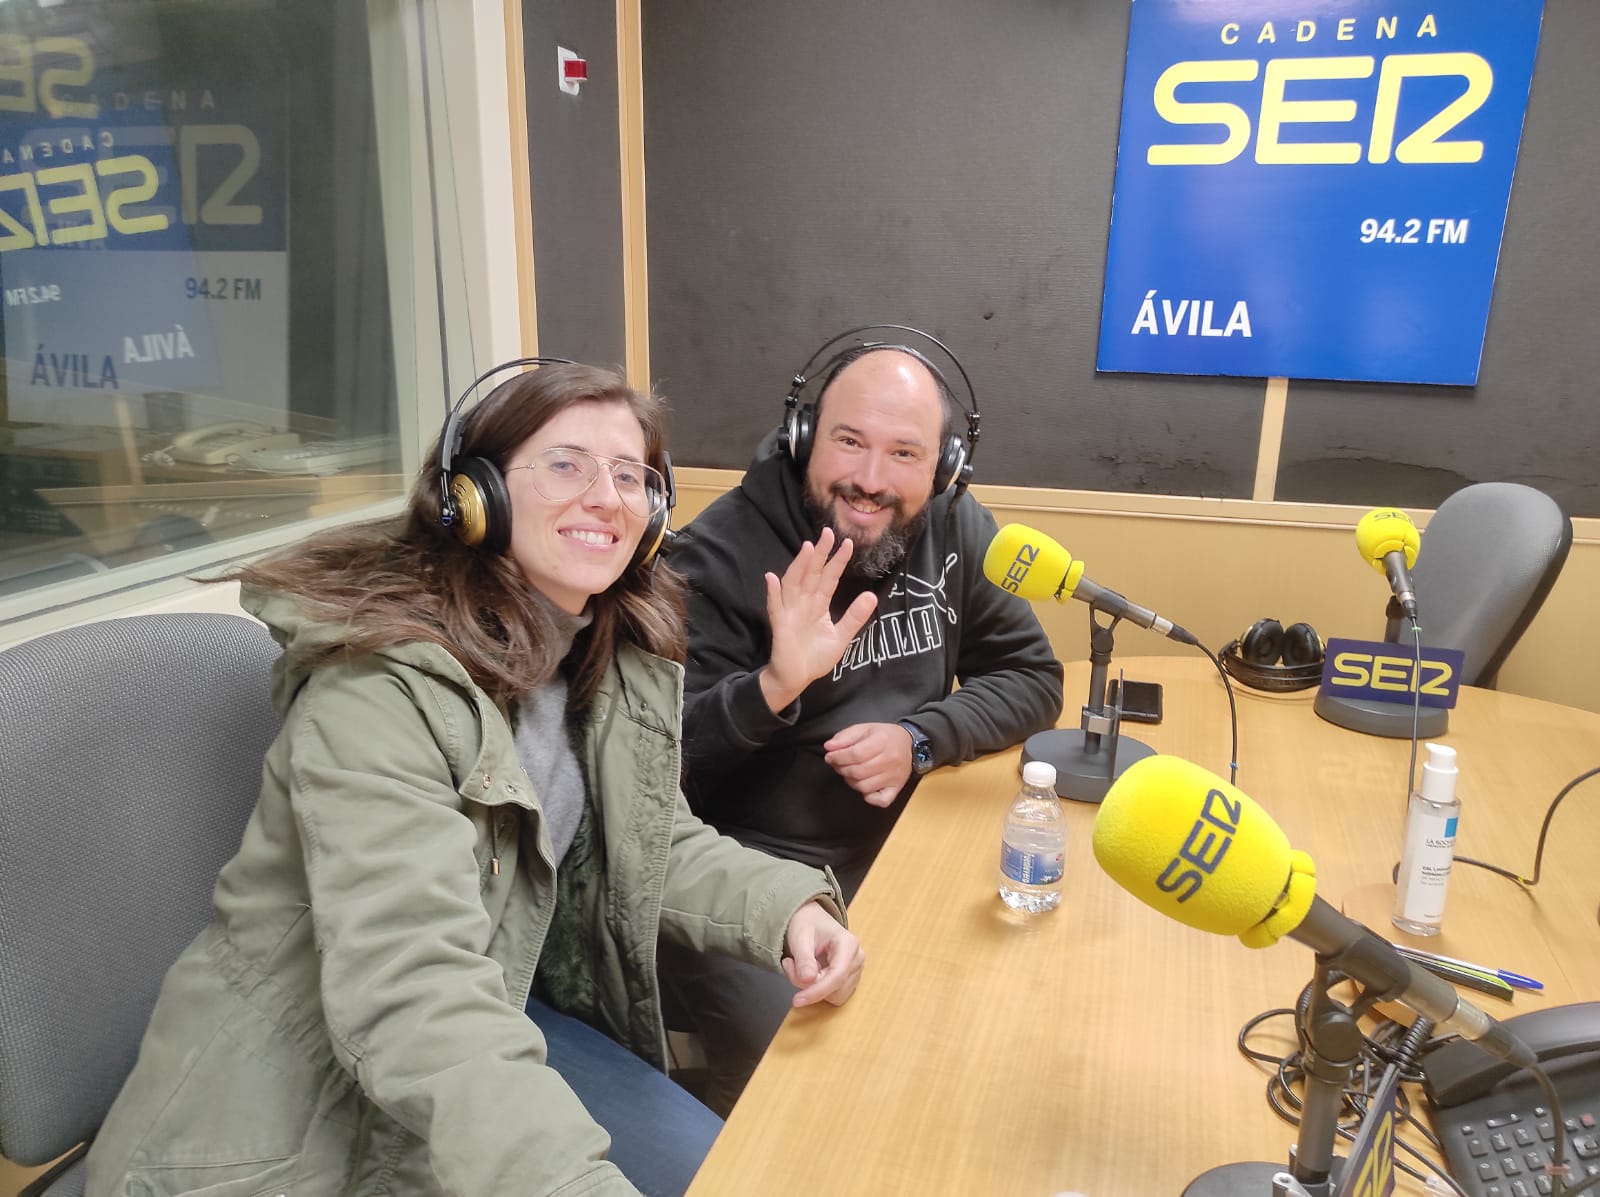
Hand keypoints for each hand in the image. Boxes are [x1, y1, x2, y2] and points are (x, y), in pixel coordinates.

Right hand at [759, 528, 878, 711]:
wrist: (796, 679)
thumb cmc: (815, 657)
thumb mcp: (841, 637)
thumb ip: (854, 617)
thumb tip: (871, 595)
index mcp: (818, 604)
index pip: (829, 578)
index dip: (837, 561)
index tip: (848, 543)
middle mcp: (803, 603)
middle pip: (812, 574)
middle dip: (819, 554)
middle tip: (828, 533)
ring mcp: (790, 612)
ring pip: (794, 583)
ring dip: (799, 565)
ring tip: (807, 548)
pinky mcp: (780, 625)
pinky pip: (775, 606)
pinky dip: (773, 592)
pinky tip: (771, 578)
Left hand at [782, 901, 864, 1007]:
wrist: (812, 920)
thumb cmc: (807, 924)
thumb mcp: (800, 936)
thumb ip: (804, 958)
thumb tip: (808, 980)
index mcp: (848, 943)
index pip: (837, 976)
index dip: (817, 991)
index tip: (797, 1000)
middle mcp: (857, 958)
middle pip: (835, 989)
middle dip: (809, 985)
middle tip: (790, 965)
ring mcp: (855, 970)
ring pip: (833, 996)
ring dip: (811, 988)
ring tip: (799, 966)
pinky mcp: (849, 980)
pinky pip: (833, 996)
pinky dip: (816, 990)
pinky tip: (809, 973)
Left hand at [823, 721, 914, 807]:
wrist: (909, 744)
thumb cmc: (885, 736)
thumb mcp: (864, 729)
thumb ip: (845, 737)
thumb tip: (829, 747)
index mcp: (882, 741)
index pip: (855, 754)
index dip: (837, 757)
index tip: (830, 757)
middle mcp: (890, 760)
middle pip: (857, 771)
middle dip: (841, 769)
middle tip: (837, 764)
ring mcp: (894, 777)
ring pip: (864, 787)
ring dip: (851, 781)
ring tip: (850, 772)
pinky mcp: (897, 788)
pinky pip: (880, 800)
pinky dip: (869, 797)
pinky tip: (865, 786)